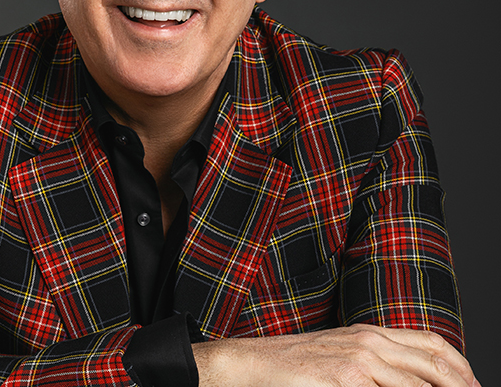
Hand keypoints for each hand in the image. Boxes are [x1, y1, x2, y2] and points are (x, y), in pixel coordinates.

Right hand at [192, 324, 478, 386]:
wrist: (252, 364)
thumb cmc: (293, 364)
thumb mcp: (339, 354)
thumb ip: (374, 362)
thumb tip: (403, 380)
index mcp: (369, 332)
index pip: (431, 342)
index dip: (461, 367)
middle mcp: (369, 342)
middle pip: (434, 364)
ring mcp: (357, 361)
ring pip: (418, 384)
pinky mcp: (344, 380)